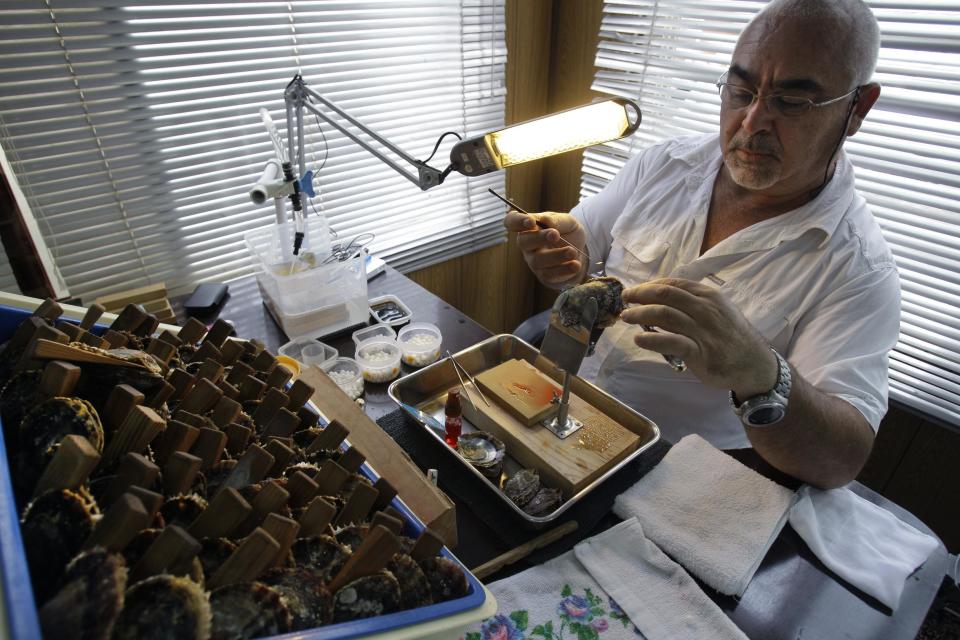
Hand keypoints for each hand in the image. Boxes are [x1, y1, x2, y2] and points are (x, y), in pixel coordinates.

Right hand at [503, 210, 586, 285]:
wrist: (580, 252)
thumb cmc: (567, 232)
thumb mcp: (567, 221)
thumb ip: (557, 220)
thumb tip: (546, 221)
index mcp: (529, 227)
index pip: (512, 222)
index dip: (517, 221)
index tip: (530, 221)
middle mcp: (528, 244)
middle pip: (524, 241)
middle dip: (539, 237)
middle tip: (555, 234)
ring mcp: (534, 261)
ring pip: (538, 260)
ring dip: (556, 255)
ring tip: (572, 252)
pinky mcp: (545, 275)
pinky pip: (550, 274)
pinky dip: (564, 269)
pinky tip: (575, 264)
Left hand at [619, 278, 777, 396]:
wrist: (753, 363)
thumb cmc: (730, 335)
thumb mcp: (716, 311)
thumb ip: (691, 304)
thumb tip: (658, 300)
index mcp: (708, 296)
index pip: (673, 284)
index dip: (649, 285)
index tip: (635, 291)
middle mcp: (705, 309)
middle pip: (665, 295)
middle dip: (640, 295)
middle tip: (625, 299)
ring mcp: (703, 330)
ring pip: (665, 315)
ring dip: (640, 314)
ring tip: (626, 316)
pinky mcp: (700, 353)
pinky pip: (671, 342)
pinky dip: (652, 339)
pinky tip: (639, 339)